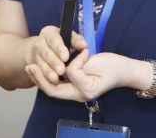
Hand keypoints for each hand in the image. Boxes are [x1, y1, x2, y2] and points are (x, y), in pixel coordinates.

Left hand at [26, 50, 144, 101]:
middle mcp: (78, 93)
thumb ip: (78, 68)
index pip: (62, 83)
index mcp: (84, 91)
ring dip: (42, 76)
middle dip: (40, 78)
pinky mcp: (77, 83)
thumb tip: (66, 66)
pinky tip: (43, 66)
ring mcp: (77, 90)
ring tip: (32, 66)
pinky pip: (60, 83)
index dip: (52, 73)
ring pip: (54, 87)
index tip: (45, 61)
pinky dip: (50, 75)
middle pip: (53, 90)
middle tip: (30, 66)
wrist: (125, 70)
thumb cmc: (114, 67)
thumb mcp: (96, 65)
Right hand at [28, 26, 86, 84]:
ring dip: (48, 72)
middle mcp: (40, 43)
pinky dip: (44, 78)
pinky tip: (50, 82)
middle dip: (54, 62)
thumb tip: (83, 45)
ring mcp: (36, 55)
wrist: (46, 49)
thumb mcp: (69, 38)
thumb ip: (76, 40)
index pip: (53, 39)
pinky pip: (39, 73)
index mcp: (48, 33)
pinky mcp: (35, 66)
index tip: (66, 56)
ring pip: (41, 64)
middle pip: (46, 53)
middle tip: (61, 69)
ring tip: (55, 78)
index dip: (59, 48)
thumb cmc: (62, 42)